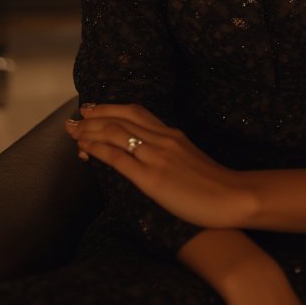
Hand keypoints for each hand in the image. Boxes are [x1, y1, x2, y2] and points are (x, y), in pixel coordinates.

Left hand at [65, 103, 252, 228]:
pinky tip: (85, 150)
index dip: (110, 108)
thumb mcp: (189, 158)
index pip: (135, 111)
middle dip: (93, 117)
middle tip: (74, 119)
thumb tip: (149, 153)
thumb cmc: (214, 184)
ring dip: (89, 131)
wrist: (232, 196)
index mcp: (171, 133)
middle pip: (120, 118)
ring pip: (114, 133)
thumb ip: (170, 151)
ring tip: (73, 132)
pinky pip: (118, 158)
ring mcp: (156, 156)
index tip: (92, 109)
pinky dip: (97, 150)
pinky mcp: (151, 177)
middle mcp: (162, 138)